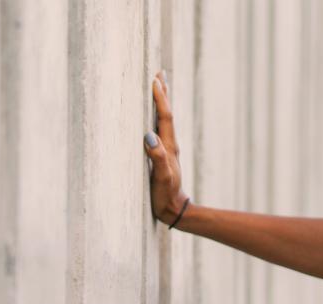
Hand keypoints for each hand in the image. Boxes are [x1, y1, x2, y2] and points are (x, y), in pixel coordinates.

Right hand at [143, 70, 189, 225]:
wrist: (174, 210)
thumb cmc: (165, 194)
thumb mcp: (161, 177)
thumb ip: (157, 157)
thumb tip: (148, 135)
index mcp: (169, 146)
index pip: (165, 117)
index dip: (160, 99)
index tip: (155, 80)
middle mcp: (169, 145)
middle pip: (166, 114)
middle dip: (163, 94)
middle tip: (160, 73)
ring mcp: (166, 150)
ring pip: (163, 120)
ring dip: (161, 103)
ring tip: (158, 87)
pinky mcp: (162, 156)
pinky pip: (159, 130)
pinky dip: (156, 117)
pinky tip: (152, 117)